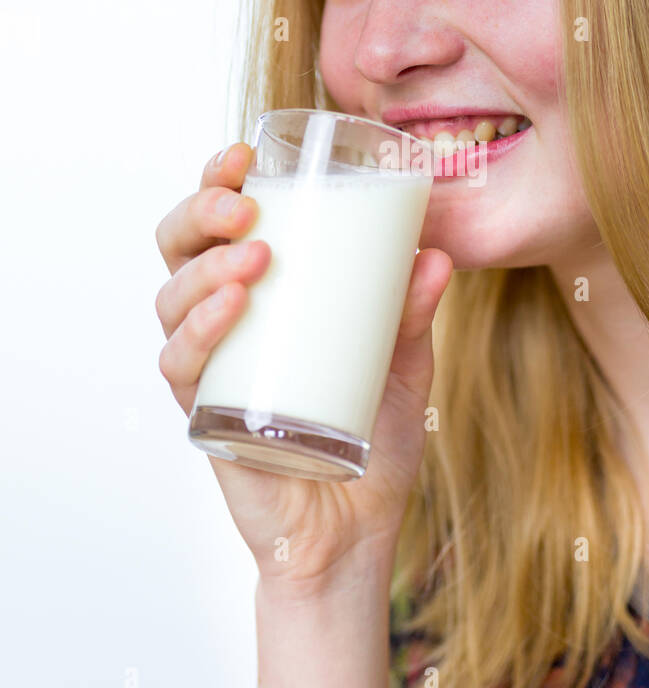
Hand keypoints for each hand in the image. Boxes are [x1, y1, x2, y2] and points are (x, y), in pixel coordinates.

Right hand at [155, 141, 452, 596]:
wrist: (356, 533)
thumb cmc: (371, 441)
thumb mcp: (402, 365)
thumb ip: (412, 313)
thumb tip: (437, 256)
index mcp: (262, 298)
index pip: (221, 224)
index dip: (218, 181)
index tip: (245, 154)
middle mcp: (222, 325)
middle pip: (179, 249)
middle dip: (200, 212)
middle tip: (243, 202)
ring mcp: (208, 369)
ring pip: (170, 299)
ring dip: (206, 267)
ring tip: (257, 254)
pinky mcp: (203, 415)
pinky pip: (180, 364)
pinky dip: (199, 329)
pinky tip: (232, 306)